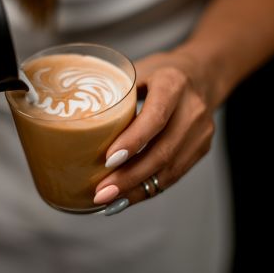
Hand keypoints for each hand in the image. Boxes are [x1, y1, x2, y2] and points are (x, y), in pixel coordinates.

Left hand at [93, 51, 216, 214]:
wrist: (201, 74)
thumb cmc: (159, 73)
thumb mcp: (137, 71)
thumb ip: (114, 92)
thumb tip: (73, 116)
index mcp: (173, 84)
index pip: (155, 117)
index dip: (133, 141)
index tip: (108, 160)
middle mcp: (192, 109)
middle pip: (163, 151)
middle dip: (129, 177)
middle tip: (101, 192)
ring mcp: (200, 132)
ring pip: (170, 169)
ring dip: (137, 189)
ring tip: (109, 201)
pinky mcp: (201, 148)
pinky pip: (174, 175)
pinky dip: (148, 189)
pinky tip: (126, 198)